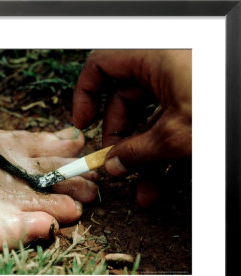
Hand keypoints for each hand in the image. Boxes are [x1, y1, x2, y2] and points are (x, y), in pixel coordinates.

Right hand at [73, 50, 190, 206]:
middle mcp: (162, 64)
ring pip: (148, 117)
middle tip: (116, 168)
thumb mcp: (176, 134)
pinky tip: (161, 181)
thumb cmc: (223, 109)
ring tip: (142, 190)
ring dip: (143, 155)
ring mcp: (178, 81)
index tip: (83, 124)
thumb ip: (137, 151)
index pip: (100, 66)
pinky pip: (168, 122)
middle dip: (119, 140)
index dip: (85, 95)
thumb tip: (113, 166)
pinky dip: (163, 150)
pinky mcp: (192, 98)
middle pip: (124, 101)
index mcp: (151, 55)